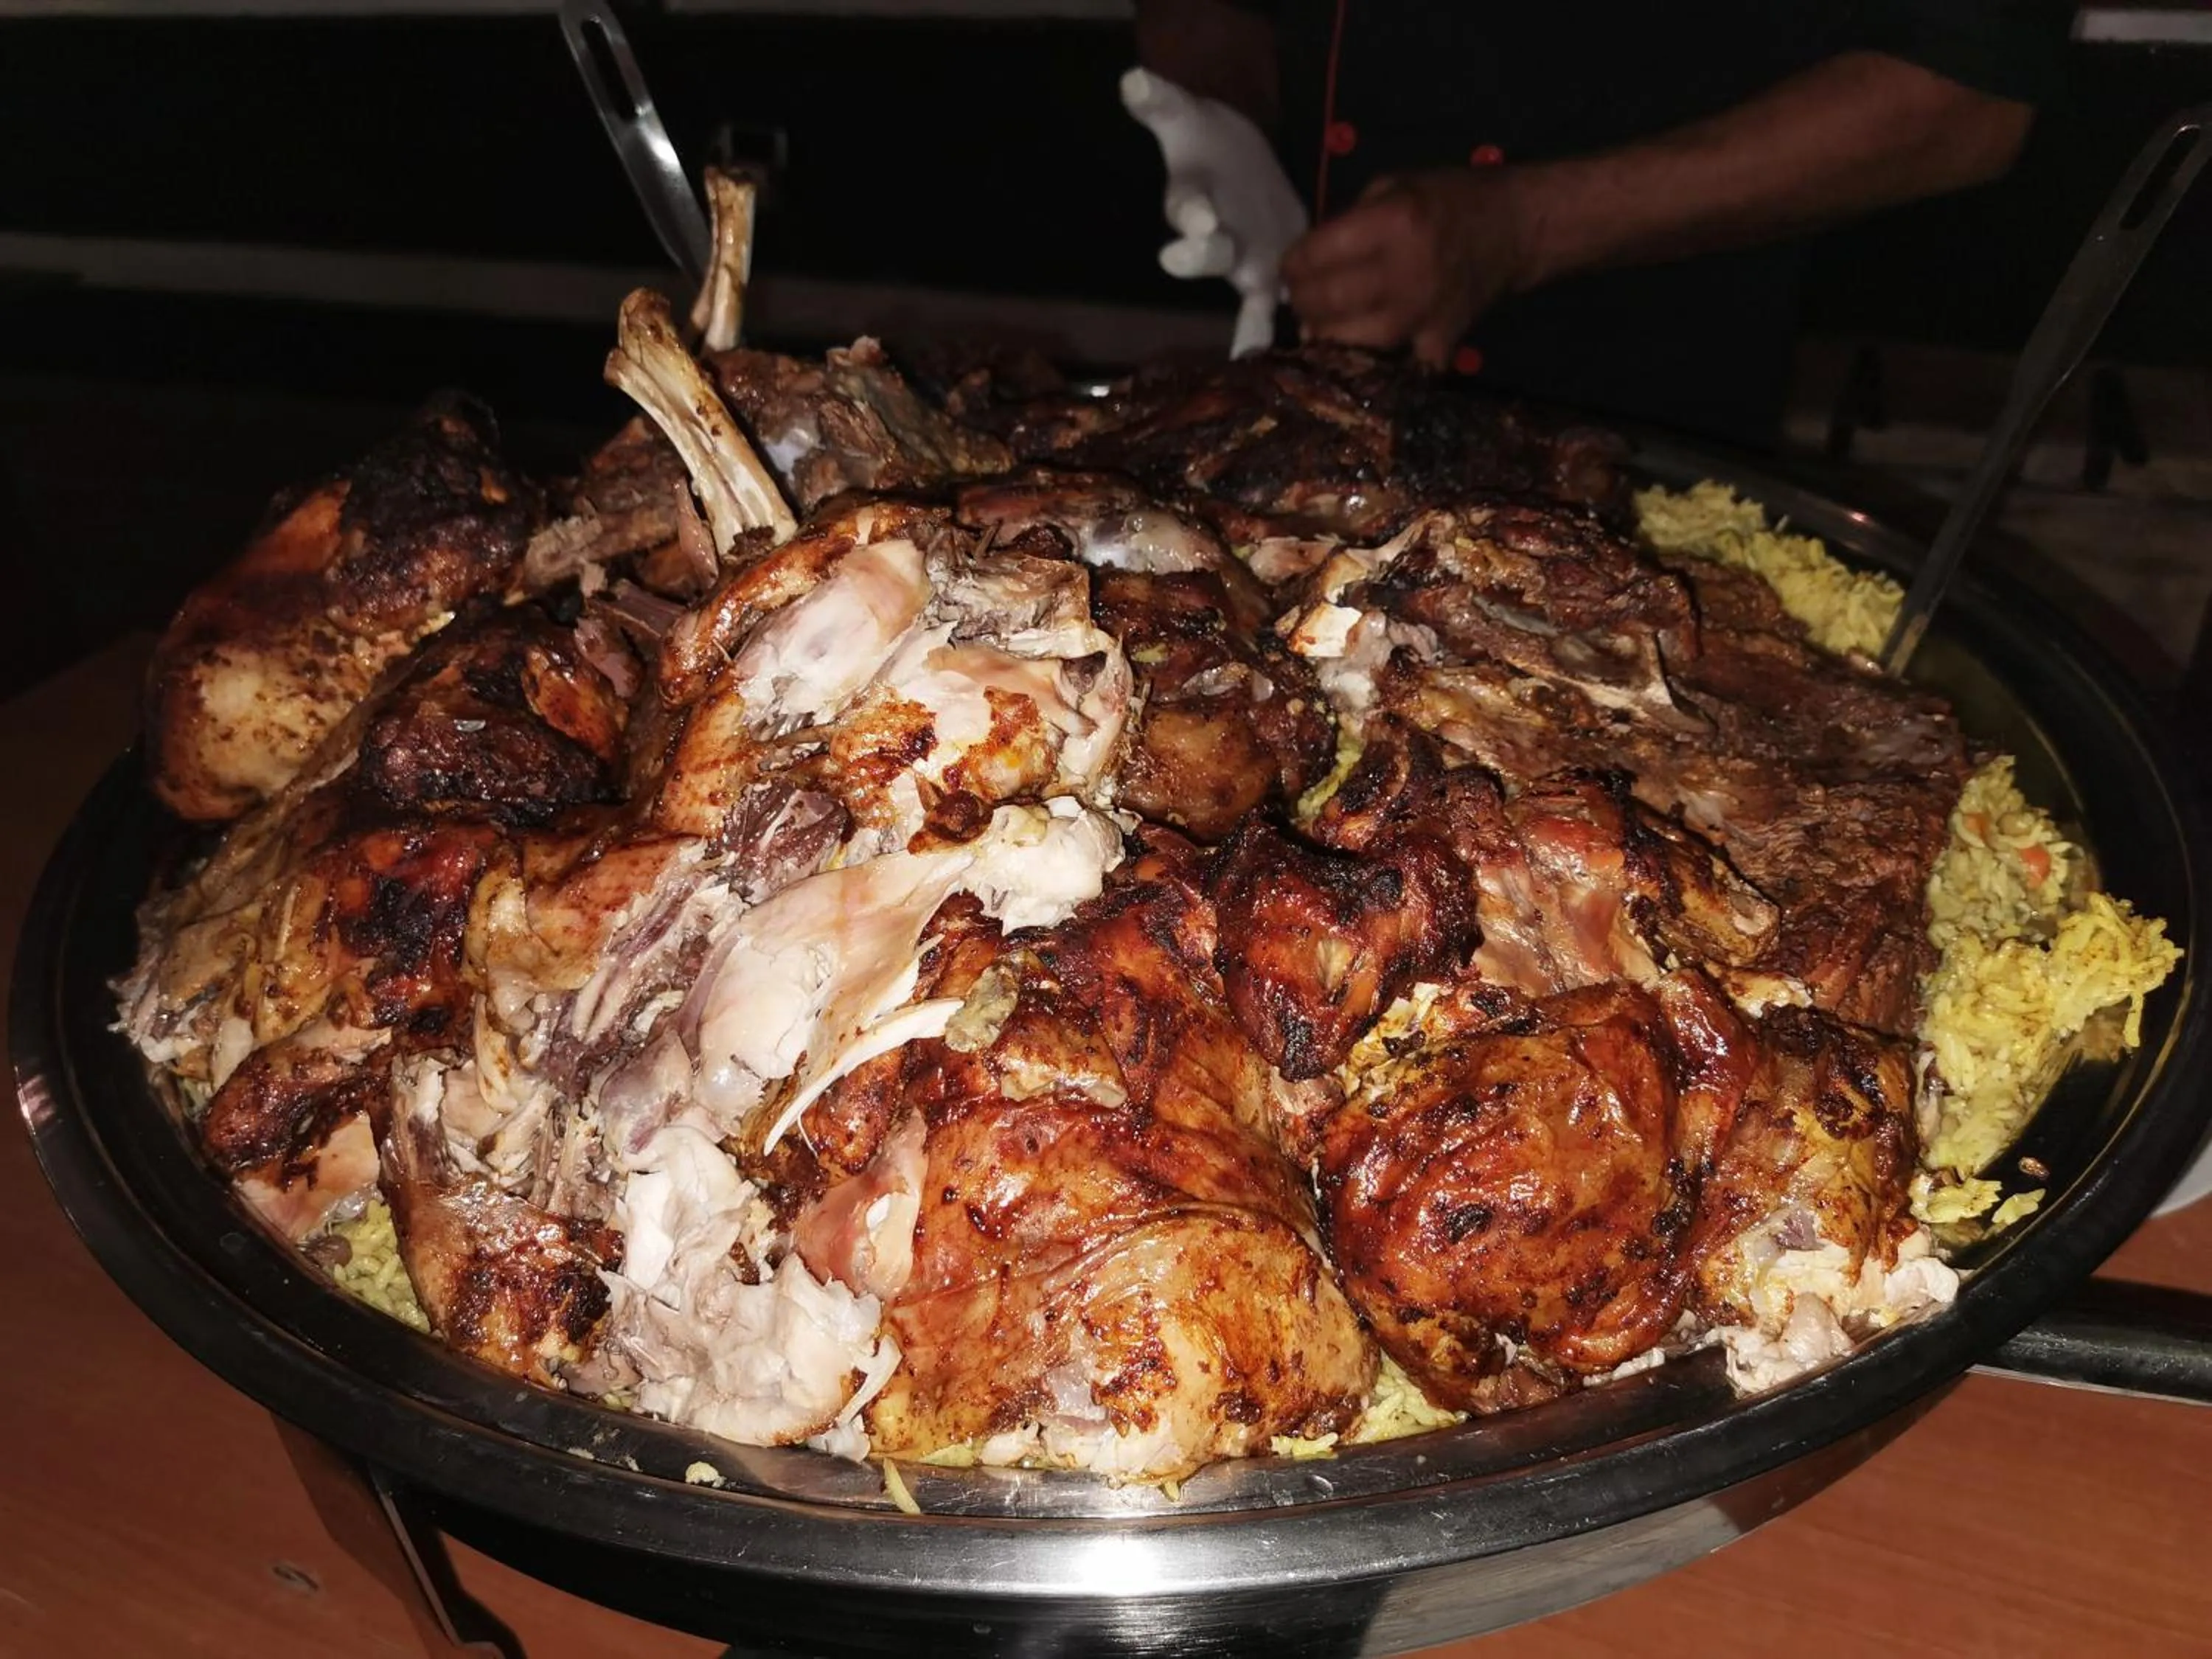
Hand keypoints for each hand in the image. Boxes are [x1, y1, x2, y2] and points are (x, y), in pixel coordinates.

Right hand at [1121, 67, 1309, 354]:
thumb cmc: (1204, 141)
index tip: (1197, 219)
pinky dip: (1288, 329)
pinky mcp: (1279, 275)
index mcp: (1192, 201)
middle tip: (1205, 262)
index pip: (1186, 208)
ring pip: (1249, 293)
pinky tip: (1305, 356)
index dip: (1191, 215)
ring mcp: (1245, 262)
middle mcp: (1214, 239)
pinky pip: (1281, 310)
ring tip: (1252, 351)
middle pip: (1209, 255)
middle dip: (1205, 260)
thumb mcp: (1184, 116)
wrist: (1235, 162)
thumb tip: (1133, 79)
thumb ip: (1159, 102)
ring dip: (1253, 317)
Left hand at [1281, 167, 1539, 365]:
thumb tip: (1308, 261)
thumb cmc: (1449, 200)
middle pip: (1330, 300)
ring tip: (1318, 324)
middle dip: (1302, 301)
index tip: (1287, 269)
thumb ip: (1348, 221)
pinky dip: (1379, 367)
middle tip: (1298, 299)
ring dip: (1327, 335)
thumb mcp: (1394, 186)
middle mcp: (1407, 270)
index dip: (1293, 264)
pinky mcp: (1442, 340)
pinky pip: (1401, 368)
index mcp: (1393, 222)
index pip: (1320, 253)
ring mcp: (1425, 312)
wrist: (1514, 228)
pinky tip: (1360, 356)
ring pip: (1354, 340)